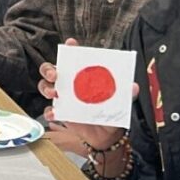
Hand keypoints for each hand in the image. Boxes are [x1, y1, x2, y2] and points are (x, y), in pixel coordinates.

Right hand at [38, 38, 136, 172]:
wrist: (107, 136)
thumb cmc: (112, 112)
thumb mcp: (121, 101)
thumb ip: (127, 94)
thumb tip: (134, 87)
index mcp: (84, 75)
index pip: (75, 58)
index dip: (71, 49)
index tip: (71, 43)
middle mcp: (70, 83)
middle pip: (51, 69)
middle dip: (49, 69)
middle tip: (55, 75)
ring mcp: (63, 98)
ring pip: (45, 86)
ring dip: (46, 87)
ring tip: (54, 93)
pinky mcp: (60, 113)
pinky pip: (49, 110)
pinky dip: (49, 111)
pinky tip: (54, 113)